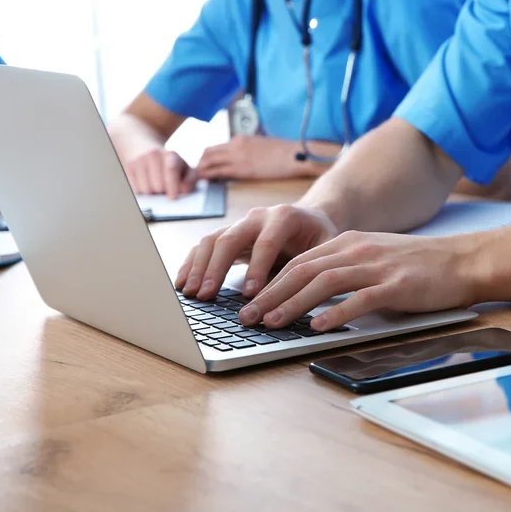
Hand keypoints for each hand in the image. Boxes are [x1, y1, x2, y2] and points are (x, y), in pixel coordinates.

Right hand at [123, 148, 195, 198]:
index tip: (173, 198)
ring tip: (155, 187)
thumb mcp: (186, 170)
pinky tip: (145, 186)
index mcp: (171, 156)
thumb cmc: (171, 166)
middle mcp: (154, 155)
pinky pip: (134, 189)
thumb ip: (190, 181)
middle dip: (162, 192)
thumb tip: (183, 190)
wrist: (146, 151)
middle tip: (164, 191)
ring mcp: (139, 160)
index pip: (171, 170)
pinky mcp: (128, 168)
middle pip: (157, 184)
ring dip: (151, 194)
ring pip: (145, 189)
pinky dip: (140, 192)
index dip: (172, 185)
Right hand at [175, 204, 338, 300]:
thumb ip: (315, 264)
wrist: (309, 218)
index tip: (250, 295)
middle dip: (217, 268)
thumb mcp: (327, 246)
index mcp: (284, 216)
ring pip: (212, 240)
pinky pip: (204, 246)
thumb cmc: (319, 236)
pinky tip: (183, 284)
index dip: (257, 268)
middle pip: (230, 238)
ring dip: (199, 267)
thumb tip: (300, 295)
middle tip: (207, 294)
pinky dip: (191, 264)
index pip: (266, 242)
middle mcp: (257, 216)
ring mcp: (239, 223)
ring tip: (192, 293)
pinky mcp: (228, 235)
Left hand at [196, 136, 302, 180]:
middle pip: (207, 153)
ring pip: (209, 161)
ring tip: (199, 179)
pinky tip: (207, 181)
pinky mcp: (242, 169)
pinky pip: (218, 172)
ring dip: (201, 170)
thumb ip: (250, 148)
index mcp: (240, 139)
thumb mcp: (262, 144)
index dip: (208, 157)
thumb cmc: (284, 152)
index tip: (206, 165)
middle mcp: (235, 145)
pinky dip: (209, 176)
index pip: (216, 147)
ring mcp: (237, 157)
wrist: (294, 155)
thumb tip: (245, 156)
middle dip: (200, 163)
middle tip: (199, 174)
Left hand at [235, 231, 476, 331]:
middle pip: (304, 270)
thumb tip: (313, 297)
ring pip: (324, 283)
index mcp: (350, 243)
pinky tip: (319, 326)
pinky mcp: (397, 285)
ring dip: (293, 304)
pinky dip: (337, 313)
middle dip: (271, 295)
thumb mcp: (376, 258)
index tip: (250, 303)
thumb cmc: (421, 266)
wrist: (464, 261)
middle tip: (248, 317)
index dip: (271, 283)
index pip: (300, 262)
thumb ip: (346, 272)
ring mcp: (377, 267)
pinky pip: (360, 299)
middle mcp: (358, 250)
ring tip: (273, 323)